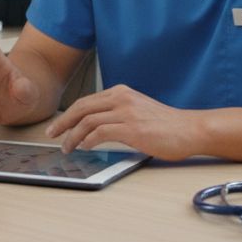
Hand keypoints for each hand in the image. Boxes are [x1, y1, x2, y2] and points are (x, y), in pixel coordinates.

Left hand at [45, 84, 194, 160]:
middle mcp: (122, 98)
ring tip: (67, 148)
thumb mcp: (138, 111)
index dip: (68, 114)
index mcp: (121, 93)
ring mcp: (127, 113)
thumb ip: (118, 114)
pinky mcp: (133, 129)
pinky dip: (88, 140)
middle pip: (82, 108)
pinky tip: (85, 147)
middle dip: (63, 123)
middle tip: (51, 135)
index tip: (58, 127)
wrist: (190, 129)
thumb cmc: (166, 125)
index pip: (87, 101)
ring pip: (88, 121)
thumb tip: (95, 128)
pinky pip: (101, 132)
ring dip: (73, 136)